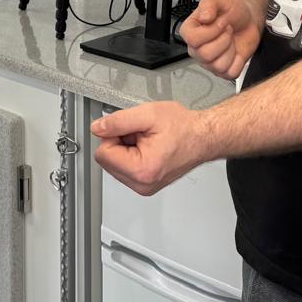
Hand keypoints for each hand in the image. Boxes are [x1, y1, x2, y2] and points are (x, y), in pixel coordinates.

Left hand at [91, 102, 212, 195]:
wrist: (204, 137)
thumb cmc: (184, 128)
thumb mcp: (148, 114)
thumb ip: (117, 121)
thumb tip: (97, 128)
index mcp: (141, 170)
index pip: (102, 154)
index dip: (113, 135)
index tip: (130, 130)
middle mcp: (142, 184)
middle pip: (107, 161)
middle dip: (120, 143)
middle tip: (142, 134)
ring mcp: (145, 187)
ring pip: (115, 165)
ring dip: (126, 149)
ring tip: (147, 140)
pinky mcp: (146, 184)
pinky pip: (125, 169)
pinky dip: (132, 155)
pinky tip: (149, 147)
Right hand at [180, 0, 260, 80]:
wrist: (248, 20)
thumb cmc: (232, 11)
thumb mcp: (221, 1)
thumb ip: (209, 5)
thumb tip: (204, 17)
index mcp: (190, 31)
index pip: (193, 39)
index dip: (211, 31)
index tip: (220, 23)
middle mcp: (197, 49)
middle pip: (205, 54)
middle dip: (223, 40)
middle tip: (227, 30)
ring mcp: (209, 62)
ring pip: (218, 65)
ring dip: (230, 50)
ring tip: (230, 40)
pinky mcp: (223, 70)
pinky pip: (230, 72)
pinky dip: (238, 61)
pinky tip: (235, 51)